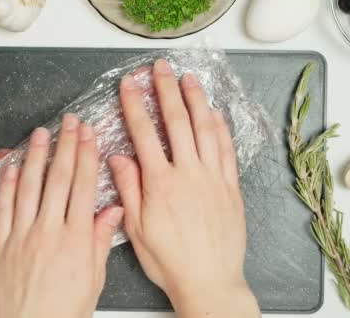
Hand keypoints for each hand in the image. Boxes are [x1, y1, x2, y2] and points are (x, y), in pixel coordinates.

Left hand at [0, 114, 123, 317]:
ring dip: (35, 156)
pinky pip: (3, 208)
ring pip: (29, 187)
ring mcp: (22, 235)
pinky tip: (11, 167)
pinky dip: (6, 185)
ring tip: (40, 134)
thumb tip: (112, 213)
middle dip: (65, 146)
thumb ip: (101, 240)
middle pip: (58, 179)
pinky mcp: (1, 244)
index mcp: (75, 238)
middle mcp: (48, 231)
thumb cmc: (63, 311)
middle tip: (69, 124)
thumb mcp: (94, 278)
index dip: (86, 156)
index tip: (88, 136)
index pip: (83, 186)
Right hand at [109, 59, 259, 316]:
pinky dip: (221, 128)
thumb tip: (118, 157)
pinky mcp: (231, 187)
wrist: (210, 282)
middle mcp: (188, 174)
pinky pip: (227, 150)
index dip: (135, 105)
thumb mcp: (138, 229)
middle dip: (166, 90)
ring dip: (196, 100)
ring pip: (205, 129)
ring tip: (189, 78)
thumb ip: (129, 189)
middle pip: (177, 122)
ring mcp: (213, 178)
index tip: (129, 84)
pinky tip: (215, 113)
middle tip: (161, 68)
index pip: (144, 133)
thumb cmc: (171, 261)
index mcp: (160, 183)